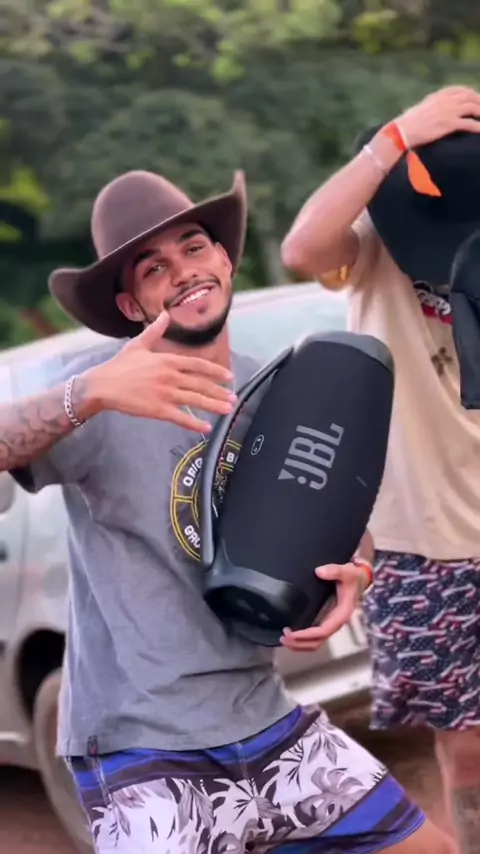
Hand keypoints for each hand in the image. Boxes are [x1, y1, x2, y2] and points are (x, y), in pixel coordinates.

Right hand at [87, 311, 235, 431]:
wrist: (103, 385)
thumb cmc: (120, 365)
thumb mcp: (138, 344)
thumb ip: (155, 330)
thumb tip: (166, 314)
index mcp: (167, 360)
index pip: (198, 365)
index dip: (216, 371)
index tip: (229, 376)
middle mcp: (170, 376)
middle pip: (201, 384)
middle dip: (219, 391)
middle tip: (233, 397)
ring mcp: (165, 394)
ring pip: (195, 400)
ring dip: (214, 405)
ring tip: (227, 410)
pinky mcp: (158, 410)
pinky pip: (181, 418)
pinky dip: (195, 423)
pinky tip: (206, 427)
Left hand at [280, 562, 368, 651]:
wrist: (358, 579)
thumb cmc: (352, 577)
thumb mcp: (347, 571)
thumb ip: (335, 570)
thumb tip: (319, 571)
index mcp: (341, 615)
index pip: (323, 631)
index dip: (307, 635)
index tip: (292, 634)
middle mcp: (336, 623)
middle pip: (317, 642)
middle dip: (300, 643)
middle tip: (283, 638)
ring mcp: (330, 623)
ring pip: (315, 642)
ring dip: (299, 644)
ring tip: (283, 639)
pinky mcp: (325, 621)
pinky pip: (314, 636)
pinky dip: (302, 640)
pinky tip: (290, 636)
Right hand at [396, 86, 479, 148]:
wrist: (402, 131)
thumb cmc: (407, 123)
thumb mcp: (421, 107)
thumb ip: (431, 105)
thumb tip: (433, 109)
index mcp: (439, 95)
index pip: (460, 89)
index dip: (471, 93)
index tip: (476, 98)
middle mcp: (446, 100)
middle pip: (470, 97)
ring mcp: (449, 111)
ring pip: (473, 108)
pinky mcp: (449, 124)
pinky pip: (469, 123)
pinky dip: (478, 126)